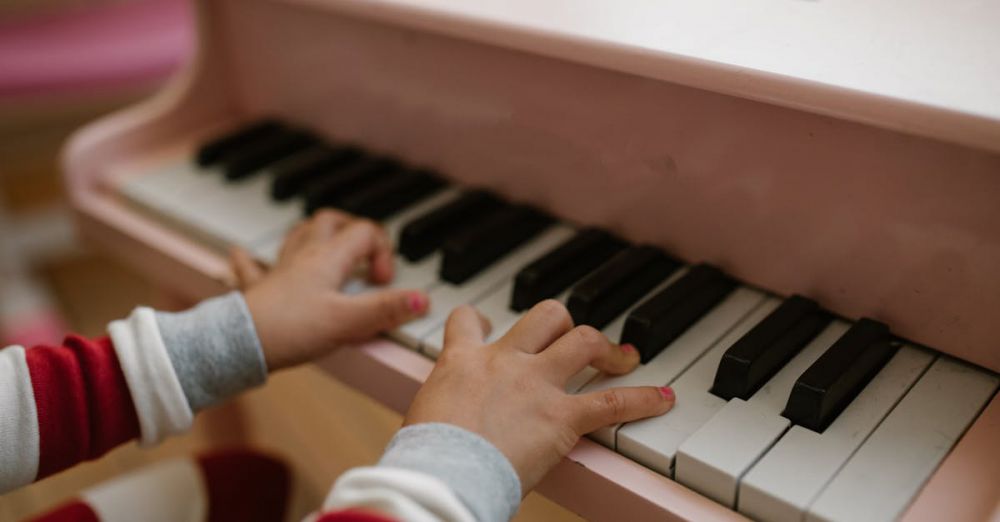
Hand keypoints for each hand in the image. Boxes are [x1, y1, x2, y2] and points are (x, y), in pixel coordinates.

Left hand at [230, 210, 428, 370]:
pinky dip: (250, 259)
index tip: (383, 282)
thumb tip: (422, 300)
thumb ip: (386, 310)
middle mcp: (304, 256)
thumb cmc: (290, 329)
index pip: (365, 232)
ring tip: (325, 241)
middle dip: (351, 228)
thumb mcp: (348, 322)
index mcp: (328, 258)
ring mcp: (279, 271)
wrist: (240, 343)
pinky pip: (250, 266)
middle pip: (329, 221)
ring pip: (296, 235)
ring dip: (313, 234)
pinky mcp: (259, 291)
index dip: (383, 252)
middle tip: (364, 250)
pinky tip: (239, 254)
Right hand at [404, 300, 674, 492]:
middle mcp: (503, 361)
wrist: (442, 472)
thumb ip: (438, 412)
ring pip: (582, 339)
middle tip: (570, 337)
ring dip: (604, 346)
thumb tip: (435, 434)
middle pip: (543, 317)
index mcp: (461, 361)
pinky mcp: (561, 416)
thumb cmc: (424, 456)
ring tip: (622, 356)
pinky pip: (612, 402)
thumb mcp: (421, 421)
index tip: (485, 325)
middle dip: (561, 322)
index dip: (478, 320)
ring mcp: (536, 384)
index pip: (467, 321)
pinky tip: (664, 399)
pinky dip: (643, 399)